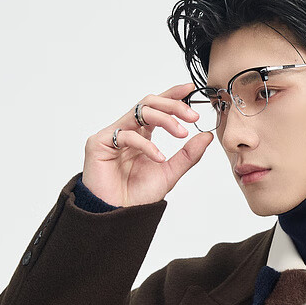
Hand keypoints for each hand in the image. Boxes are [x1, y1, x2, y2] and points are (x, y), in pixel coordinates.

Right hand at [81, 81, 214, 206]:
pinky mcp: (98, 143)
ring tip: (182, 132)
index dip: (172, 95)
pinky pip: (126, 135)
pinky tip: (159, 158)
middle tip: (193, 116)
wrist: (118, 214)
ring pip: (139, 112)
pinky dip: (146, 145)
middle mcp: (127, 130)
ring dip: (164, 119)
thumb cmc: (137, 195)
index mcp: (141, 134)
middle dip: (173, 105)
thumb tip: (206, 136)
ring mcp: (112, 135)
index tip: (190, 89)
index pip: (157, 107)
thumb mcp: (170, 172)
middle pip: (149, 103)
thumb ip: (187, 155)